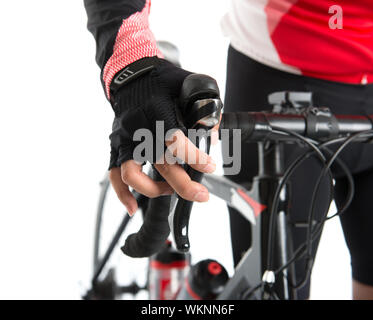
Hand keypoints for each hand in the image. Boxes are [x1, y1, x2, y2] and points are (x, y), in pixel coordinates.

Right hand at [108, 57, 219, 214]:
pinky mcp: (116, 146)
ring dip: (153, 190)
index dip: (194, 157)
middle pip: (159, 164)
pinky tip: (132, 207)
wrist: (131, 74)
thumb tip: (213, 135)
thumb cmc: (161, 80)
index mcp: (157, 111)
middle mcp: (139, 129)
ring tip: (170, 192)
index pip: (174, 140)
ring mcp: (125, 139)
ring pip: (132, 174)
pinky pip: (114, 174)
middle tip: (201, 195)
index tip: (209, 166)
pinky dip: (121, 193)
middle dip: (183, 185)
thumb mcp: (191, 85)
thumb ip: (206, 109)